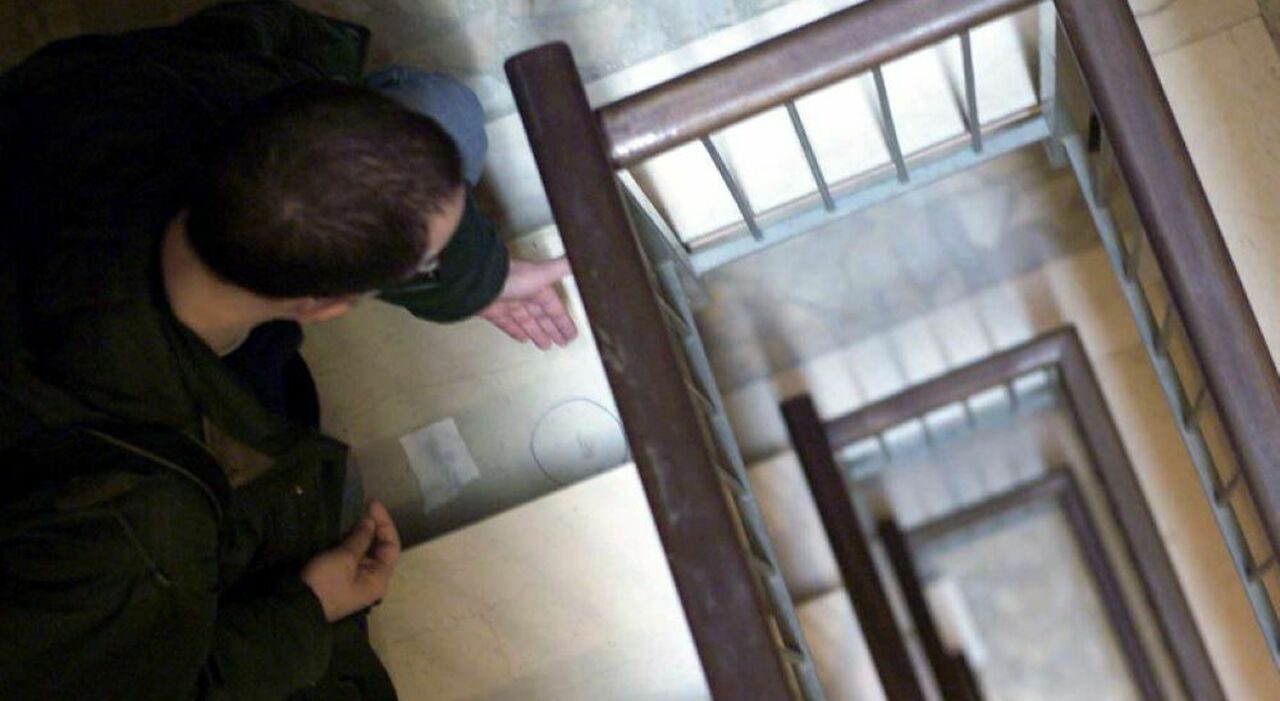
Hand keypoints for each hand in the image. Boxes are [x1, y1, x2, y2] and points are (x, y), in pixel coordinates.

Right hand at [300, 500, 400, 621]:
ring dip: (360, 532)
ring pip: (364, 550)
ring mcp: (355, 578)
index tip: (371, 504)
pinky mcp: (340, 576)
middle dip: (373, 526)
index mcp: (379, 578)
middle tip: (362, 506)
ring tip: (353, 512)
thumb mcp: (345, 558)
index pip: (392, 546)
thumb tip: (370, 522)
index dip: (385, 523)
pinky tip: (343, 527)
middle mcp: (371, 579)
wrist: (295, 605)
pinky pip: (351, 555)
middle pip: (380, 547)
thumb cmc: (326, 583)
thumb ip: (360, 539)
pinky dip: (349, 540)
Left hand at [479, 257, 578, 349]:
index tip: (572, 335)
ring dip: (537, 333)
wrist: (482, 281)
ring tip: (546, 346)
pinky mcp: (495, 313)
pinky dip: (515, 331)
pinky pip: (508, 324)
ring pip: (527, 322)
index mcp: (540, 289)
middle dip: (552, 330)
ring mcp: (510, 305)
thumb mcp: (544, 272)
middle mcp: (526, 296)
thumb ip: (564, 267)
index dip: (564, 322)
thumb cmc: (515, 278)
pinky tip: (523, 340)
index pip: (556, 309)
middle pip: (542, 318)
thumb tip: (584, 255)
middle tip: (562, 344)